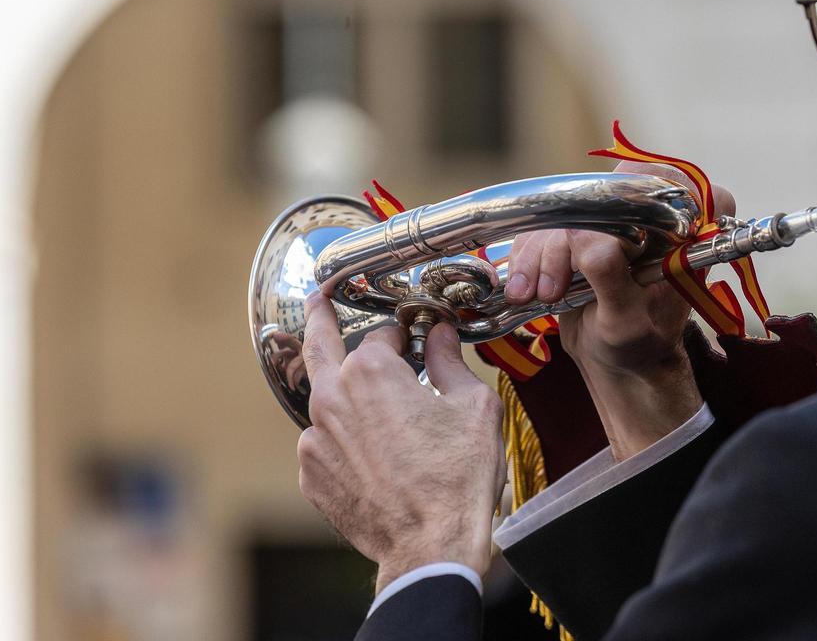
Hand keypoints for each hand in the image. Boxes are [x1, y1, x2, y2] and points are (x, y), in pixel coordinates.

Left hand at [296, 295, 505, 592]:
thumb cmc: (456, 476)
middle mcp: (333, 398)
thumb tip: (441, 335)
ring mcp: (315, 439)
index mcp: (371, 371)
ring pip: (326, 402)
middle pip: (319, 346)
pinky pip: (324, 444)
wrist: (431, 547)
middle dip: (318, 319)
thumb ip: (451, 362)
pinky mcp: (312, 475)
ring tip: (370, 402)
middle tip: (317, 301)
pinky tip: (374, 456)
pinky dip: (344, 440)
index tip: (420, 341)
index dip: (406, 336)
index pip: (383, 336)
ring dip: (344, 395)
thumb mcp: (473, 406)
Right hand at [505, 161, 735, 460]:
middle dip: (563, 242)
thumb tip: (585, 238)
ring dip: (540, 255)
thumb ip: (610, 276)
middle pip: (598, 196)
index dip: (626, 200)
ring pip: (564, 210)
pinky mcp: (582, 226)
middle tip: (551, 289)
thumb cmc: (637, 342)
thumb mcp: (627, 320)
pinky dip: (528, 256)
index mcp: (688, 228)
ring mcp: (615, 215)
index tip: (593, 248)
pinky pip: (545, 224)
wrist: (621, 357)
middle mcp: (654, 211)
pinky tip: (524, 289)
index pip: (664, 182)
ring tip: (534, 295)